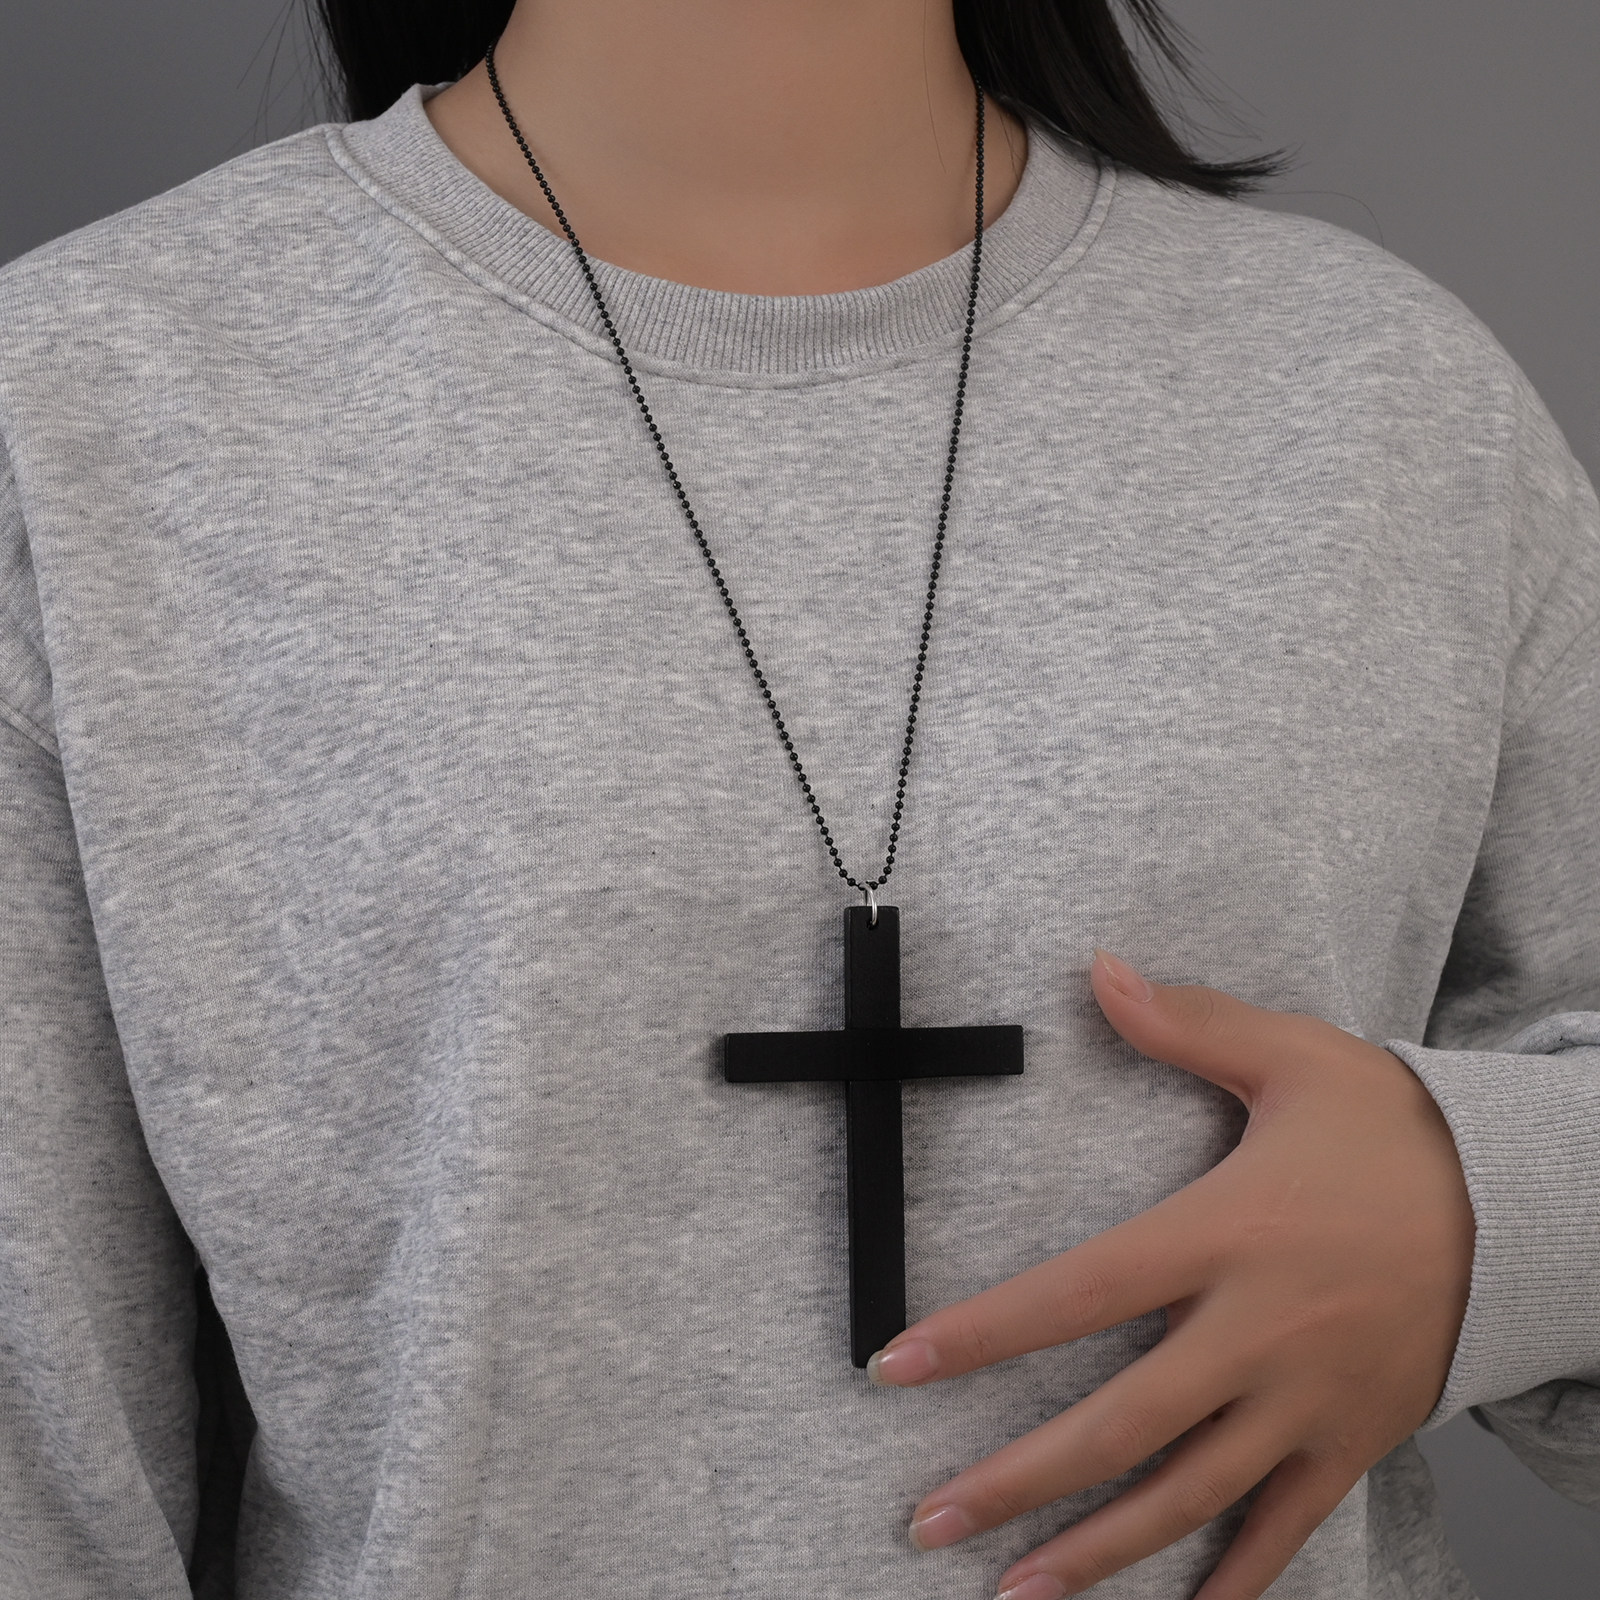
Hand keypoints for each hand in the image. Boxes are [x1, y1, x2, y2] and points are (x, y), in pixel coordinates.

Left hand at [866, 948, 1475, 1599]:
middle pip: (1117, 1426)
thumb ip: (1187, 1022)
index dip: (980, 1334)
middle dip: (1014, 1481)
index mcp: (1223, 1234)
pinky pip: (1287, 1528)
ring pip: (1187, 1495)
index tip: (896, 1365)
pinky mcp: (1355, 1440)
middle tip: (929, 1521)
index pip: (1075, 1293)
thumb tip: (1098, 968)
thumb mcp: (1293, 1058)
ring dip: (1096, 1551)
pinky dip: (1233, 1578)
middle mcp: (1256, 1332)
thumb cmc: (1394, 1130)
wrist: (1527, 1208)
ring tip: (1016, 1591)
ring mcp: (1307, 1400)